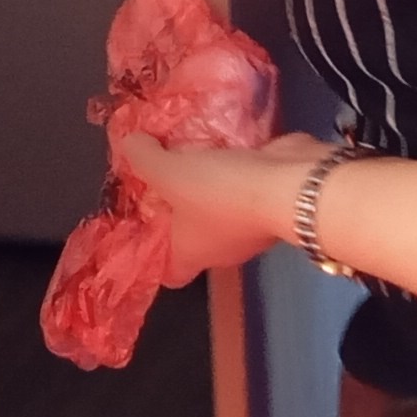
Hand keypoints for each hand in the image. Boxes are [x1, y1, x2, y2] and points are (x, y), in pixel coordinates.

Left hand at [114, 127, 336, 285]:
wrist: (289, 184)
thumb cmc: (220, 192)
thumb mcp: (170, 171)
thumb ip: (144, 157)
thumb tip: (127, 143)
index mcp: (191, 254)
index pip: (168, 273)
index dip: (155, 255)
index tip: (143, 226)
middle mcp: (220, 249)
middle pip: (193, 235)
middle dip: (179, 207)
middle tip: (164, 173)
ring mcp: (249, 227)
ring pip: (220, 209)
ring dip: (209, 185)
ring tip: (191, 151)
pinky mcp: (270, 201)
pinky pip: (246, 186)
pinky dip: (236, 169)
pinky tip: (223, 143)